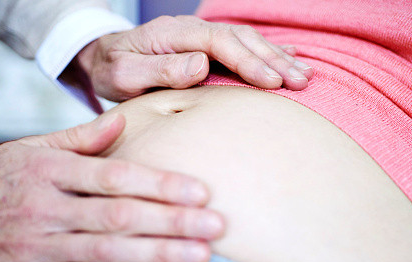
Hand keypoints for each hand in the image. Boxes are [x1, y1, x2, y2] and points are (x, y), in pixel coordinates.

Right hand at [0, 113, 224, 261]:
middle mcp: (45, 207)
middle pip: (120, 215)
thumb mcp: (29, 150)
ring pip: (107, 250)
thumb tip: (123, 121)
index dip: (161, 184)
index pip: (115, 176)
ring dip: (158, 253)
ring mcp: (37, 247)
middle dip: (172, 221)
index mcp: (50, 170)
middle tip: (216, 226)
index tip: (200, 191)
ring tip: (200, 256)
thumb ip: (78, 139)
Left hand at [76, 15, 312, 101]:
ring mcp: (202, 36)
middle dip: (274, 60)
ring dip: (278, 57)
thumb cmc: (114, 70)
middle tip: (302, 82)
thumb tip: (200, 64)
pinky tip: (289, 59)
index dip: (248, 61)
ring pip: (248, 41)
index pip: (220, 43)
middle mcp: (193, 30)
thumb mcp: (125, 75)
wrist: (105, 57)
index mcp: (175, 34)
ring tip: (305, 75)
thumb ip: (159, 70)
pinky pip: (243, 46)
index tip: (272, 81)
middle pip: (242, 39)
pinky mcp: (207, 46)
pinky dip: (269, 53)